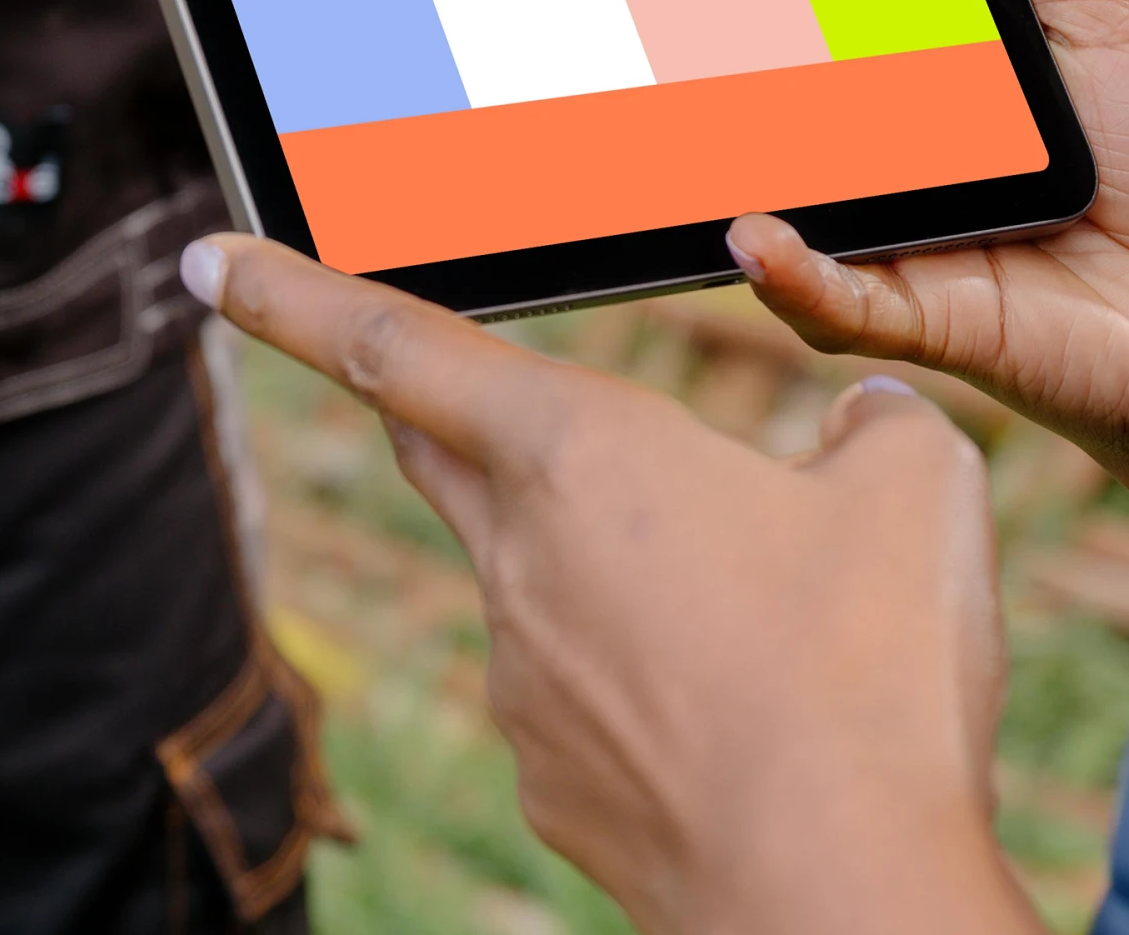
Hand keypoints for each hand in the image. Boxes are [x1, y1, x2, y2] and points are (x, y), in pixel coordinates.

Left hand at [188, 234, 1039, 934]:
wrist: (837, 896)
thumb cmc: (871, 677)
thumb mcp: (919, 489)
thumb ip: (873, 426)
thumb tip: (862, 426)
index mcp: (578, 454)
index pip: (396, 345)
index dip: (290, 294)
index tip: (209, 259)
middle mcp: (519, 560)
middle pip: (439, 452)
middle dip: (429, 404)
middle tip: (433, 376)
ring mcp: (523, 682)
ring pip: (539, 583)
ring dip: (609, 572)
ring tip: (759, 619)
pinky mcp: (550, 783)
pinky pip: (583, 697)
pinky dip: (645, 684)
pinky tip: (745, 717)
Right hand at [729, 0, 1128, 518]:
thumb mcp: (1108, 22)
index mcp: (933, 83)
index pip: (827, 7)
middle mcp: (901, 163)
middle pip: (787, 100)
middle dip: (712, 47)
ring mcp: (908, 242)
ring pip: (792, 200)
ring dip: (730, 161)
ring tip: (666, 107)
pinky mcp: (937, 318)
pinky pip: (843, 301)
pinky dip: (793, 272)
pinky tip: (753, 235)